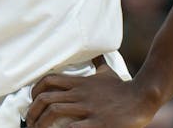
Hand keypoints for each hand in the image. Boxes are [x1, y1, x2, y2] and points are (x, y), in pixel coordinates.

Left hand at [25, 61, 154, 127]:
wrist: (142, 97)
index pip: (48, 80)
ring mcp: (88, 108)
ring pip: (54, 112)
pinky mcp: (97, 123)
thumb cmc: (123, 88)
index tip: (32, 101)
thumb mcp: (107, 72)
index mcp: (79, 83)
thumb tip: (97, 51)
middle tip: (30, 122)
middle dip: (33, 112)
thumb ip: (98, 62)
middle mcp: (80, 94)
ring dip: (41, 123)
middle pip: (46, 98)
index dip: (34, 90)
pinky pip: (72, 127)